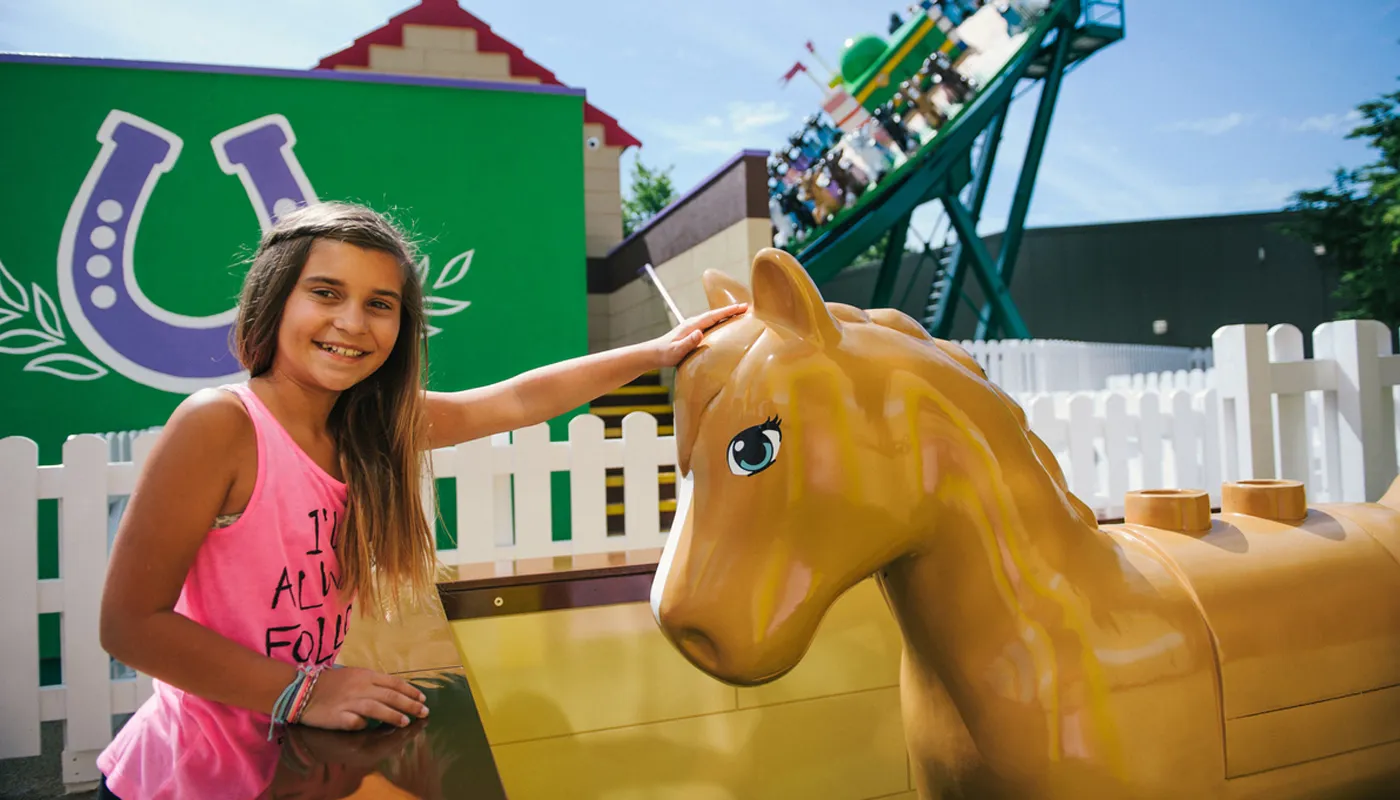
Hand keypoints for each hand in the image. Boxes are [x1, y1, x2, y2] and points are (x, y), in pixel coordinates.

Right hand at [296, 666, 429, 730]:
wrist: (302, 690)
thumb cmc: (331, 682)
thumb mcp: (354, 675)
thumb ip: (373, 683)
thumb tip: (394, 693)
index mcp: (366, 675)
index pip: (394, 683)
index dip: (410, 691)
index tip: (423, 699)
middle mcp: (360, 687)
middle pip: (390, 696)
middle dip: (410, 705)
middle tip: (424, 713)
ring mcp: (349, 702)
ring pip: (377, 708)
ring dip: (394, 715)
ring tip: (406, 723)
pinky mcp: (338, 716)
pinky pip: (354, 722)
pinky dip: (364, 724)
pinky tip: (371, 728)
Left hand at [650, 303, 747, 366]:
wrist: (653, 354)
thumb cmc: (665, 354)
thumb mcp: (676, 351)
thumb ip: (688, 342)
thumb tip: (699, 333)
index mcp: (692, 325)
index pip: (713, 316)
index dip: (728, 311)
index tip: (742, 307)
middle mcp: (693, 324)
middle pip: (716, 314)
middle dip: (731, 310)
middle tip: (747, 308)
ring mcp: (693, 327)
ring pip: (713, 319)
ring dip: (726, 315)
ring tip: (740, 314)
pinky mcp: (693, 333)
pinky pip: (710, 325)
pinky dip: (720, 322)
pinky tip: (725, 325)